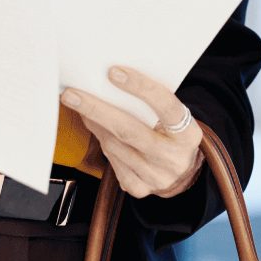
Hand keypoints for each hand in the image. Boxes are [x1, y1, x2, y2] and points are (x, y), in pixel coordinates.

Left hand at [62, 67, 203, 198]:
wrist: (183, 171)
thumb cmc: (173, 134)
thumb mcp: (173, 117)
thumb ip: (152, 102)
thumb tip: (111, 80)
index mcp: (188, 134)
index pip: (166, 106)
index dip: (140, 87)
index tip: (113, 72)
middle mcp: (173, 158)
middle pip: (129, 130)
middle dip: (97, 109)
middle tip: (72, 94)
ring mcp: (155, 177)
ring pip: (115, 146)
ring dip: (94, 124)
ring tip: (82, 107)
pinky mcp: (139, 188)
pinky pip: (112, 162)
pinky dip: (101, 141)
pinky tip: (96, 128)